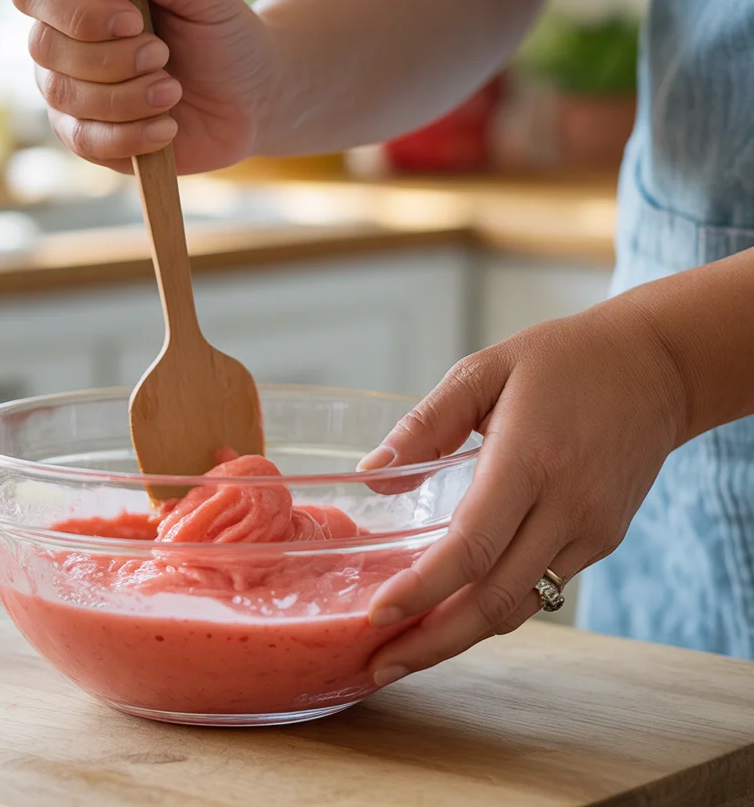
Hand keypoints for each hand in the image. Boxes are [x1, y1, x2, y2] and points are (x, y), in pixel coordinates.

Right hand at [11, 0, 279, 173]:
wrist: (251, 100)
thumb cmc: (224, 36)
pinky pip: (85, 141)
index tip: (133, 19)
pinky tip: (167, 127)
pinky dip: (131, 136)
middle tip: (164, 56)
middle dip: (112, 57)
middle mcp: (63, 39)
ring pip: (65, 96)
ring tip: (173, 90)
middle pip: (44, 47)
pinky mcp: (89, 138)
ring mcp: (71, 91)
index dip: (74, 8)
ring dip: (128, 97)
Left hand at [359, 296, 688, 686]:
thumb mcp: (483, 371)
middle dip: (433, 641)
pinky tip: (455, 615)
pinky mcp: (602, 539)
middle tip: (379, 664)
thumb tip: (372, 475)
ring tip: (406, 654)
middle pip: (494, 599)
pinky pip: (543, 587)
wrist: (653, 367)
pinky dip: (495, 610)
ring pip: (520, 606)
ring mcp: (591, 530)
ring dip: (462, 638)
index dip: (421, 590)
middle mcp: (566, 506)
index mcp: (530, 459)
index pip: (470, 547)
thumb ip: (424, 423)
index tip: (376, 616)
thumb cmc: (561, 361)